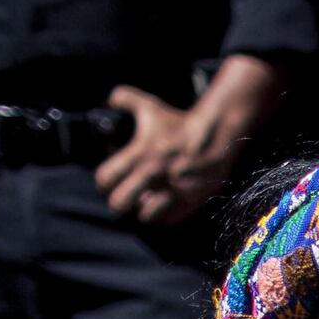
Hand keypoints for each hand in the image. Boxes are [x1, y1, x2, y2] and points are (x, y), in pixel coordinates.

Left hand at [94, 85, 237, 225]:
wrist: (215, 135)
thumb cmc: (179, 124)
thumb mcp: (150, 106)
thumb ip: (124, 98)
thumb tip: (108, 101)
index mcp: (140, 154)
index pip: (105, 179)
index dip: (103, 182)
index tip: (109, 181)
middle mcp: (154, 175)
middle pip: (119, 203)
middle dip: (119, 202)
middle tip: (124, 197)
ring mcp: (173, 190)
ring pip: (145, 216)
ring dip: (143, 211)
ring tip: (145, 203)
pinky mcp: (190, 201)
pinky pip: (170, 220)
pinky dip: (164, 216)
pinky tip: (163, 205)